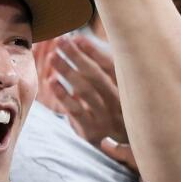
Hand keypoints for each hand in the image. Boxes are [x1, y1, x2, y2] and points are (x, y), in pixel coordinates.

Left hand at [36, 34, 128, 150]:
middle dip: (77, 57)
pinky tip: (52, 81)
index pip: (111, 66)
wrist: (118, 144)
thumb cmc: (112, 105)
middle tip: (60, 41)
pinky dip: (63, 95)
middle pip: (96, 77)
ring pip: (85, 91)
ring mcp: (106, 118)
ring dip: (67, 72)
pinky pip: (76, 110)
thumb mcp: (114, 85)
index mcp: (128, 89)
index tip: (76, 37)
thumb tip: (77, 39)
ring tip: (52, 57)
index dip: (94, 51)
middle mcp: (120, 104)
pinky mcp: (92, 131)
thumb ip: (98, 63)